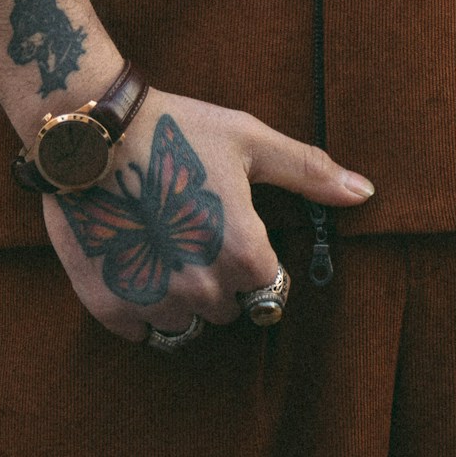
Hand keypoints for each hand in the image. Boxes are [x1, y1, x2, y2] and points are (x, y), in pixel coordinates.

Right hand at [40, 87, 374, 343]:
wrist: (89, 131)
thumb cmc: (176, 127)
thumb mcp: (248, 139)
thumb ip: (308, 171)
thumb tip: (366, 192)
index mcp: (242, 253)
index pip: (267, 285)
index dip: (249, 254)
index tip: (226, 225)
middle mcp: (202, 289)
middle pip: (225, 309)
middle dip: (214, 277)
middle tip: (189, 228)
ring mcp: (154, 302)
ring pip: (183, 324)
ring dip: (177, 295)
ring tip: (158, 242)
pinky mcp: (109, 308)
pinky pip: (138, 329)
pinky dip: (137, 303)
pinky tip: (131, 258)